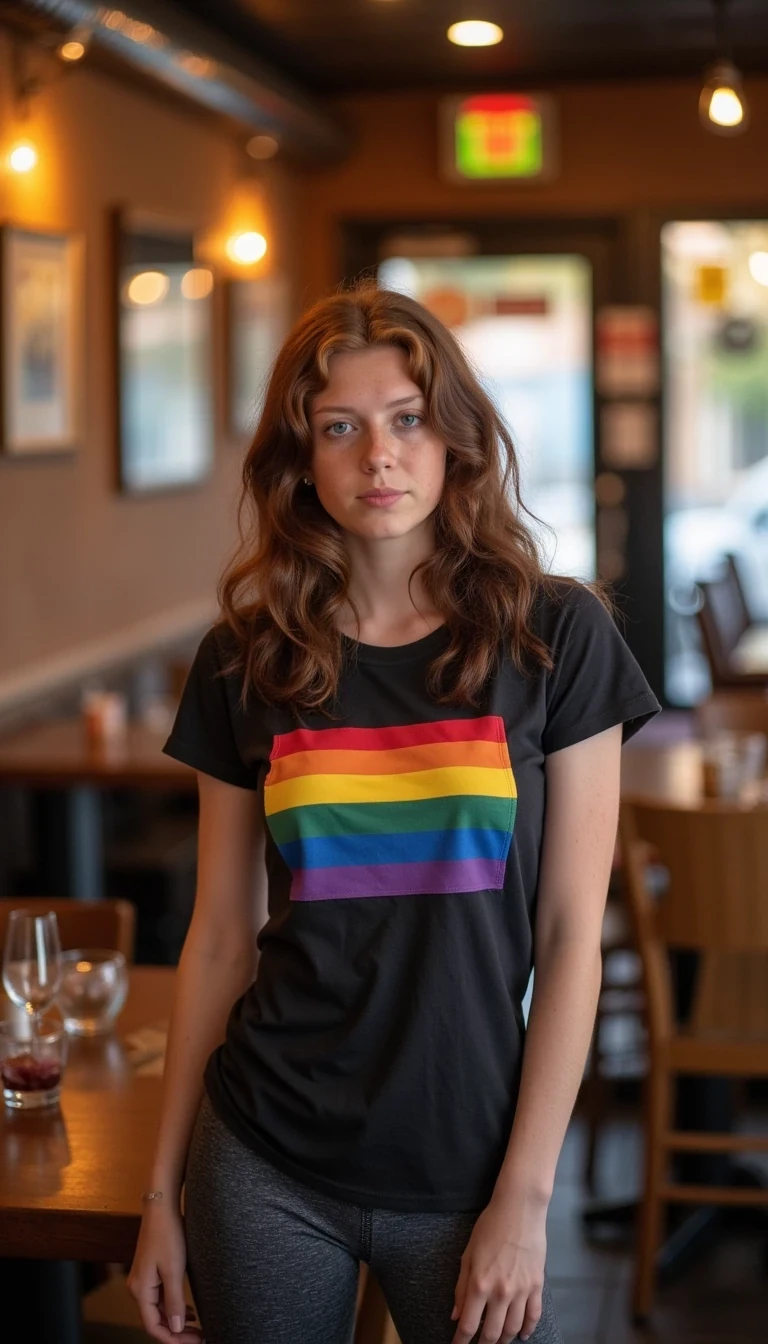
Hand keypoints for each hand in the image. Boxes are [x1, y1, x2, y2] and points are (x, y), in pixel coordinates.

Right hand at [128, 1201, 203, 1341]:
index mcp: (140, 1291)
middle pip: (156, 1321)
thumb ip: (175, 1301)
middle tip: (200, 1337)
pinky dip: (174, 1307)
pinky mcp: (151, 1272)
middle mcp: (138, 1288)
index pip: (153, 1327)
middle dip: (176, 1332)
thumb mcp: (174, 1270)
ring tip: (197, 1328)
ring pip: (160, 1310)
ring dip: (176, 1321)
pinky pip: (161, 1298)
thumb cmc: (167, 1235)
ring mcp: (144, 1280)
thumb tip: (175, 1329)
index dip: (173, 1339)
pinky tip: (189, 1311)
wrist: (162, 1207)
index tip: (194, 1342)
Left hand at [450, 1191, 546, 1342]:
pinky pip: (533, 1315)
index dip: (461, 1341)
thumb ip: (461, 1288)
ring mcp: (522, 1290)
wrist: (520, 1210)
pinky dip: (528, 1329)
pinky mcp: (537, 1285)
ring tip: (497, 1341)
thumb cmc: (490, 1227)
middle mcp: (501, 1293)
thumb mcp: (468, 1254)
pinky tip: (523, 1335)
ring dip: (504, 1340)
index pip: (469, 1325)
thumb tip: (456, 1316)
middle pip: (492, 1333)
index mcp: (480, 1284)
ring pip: (513, 1329)